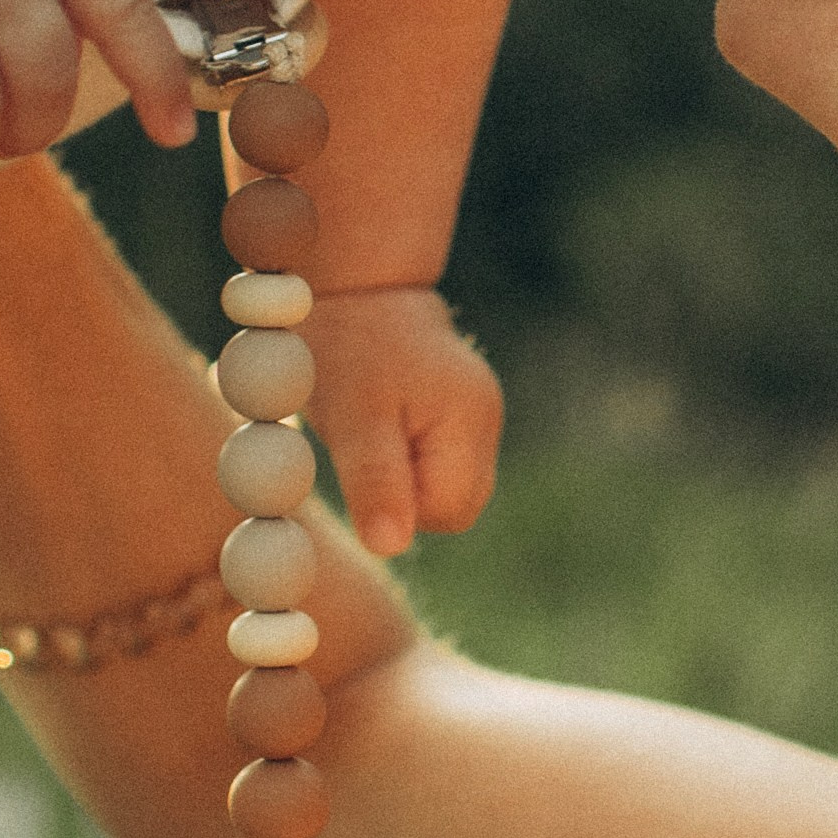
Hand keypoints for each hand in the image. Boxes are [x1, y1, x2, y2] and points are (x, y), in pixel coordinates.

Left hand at [301, 285, 502, 557]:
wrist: (354, 289)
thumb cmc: (349, 353)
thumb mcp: (353, 420)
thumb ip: (377, 482)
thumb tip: (392, 547)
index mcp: (472, 421)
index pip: (450, 512)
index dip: (402, 505)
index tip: (368, 460)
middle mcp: (488, 419)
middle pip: (458, 505)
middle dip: (409, 494)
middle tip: (369, 448)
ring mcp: (480, 412)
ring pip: (450, 486)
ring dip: (409, 475)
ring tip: (378, 428)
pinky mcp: (463, 410)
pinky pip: (443, 461)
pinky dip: (413, 455)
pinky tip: (389, 421)